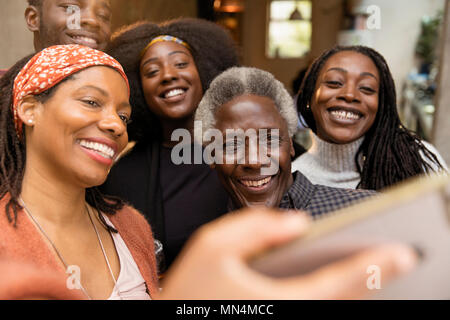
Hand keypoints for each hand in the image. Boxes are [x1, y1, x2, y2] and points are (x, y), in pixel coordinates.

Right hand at [158, 207, 417, 299]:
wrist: (176, 318)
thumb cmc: (190, 292)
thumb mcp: (211, 245)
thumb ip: (254, 226)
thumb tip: (296, 222)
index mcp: (277, 301)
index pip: (337, 282)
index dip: (372, 266)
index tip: (399, 252)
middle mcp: (288, 318)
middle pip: (344, 301)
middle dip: (373, 279)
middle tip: (399, 259)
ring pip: (335, 310)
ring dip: (357, 290)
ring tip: (374, 268)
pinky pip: (319, 312)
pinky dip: (337, 298)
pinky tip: (341, 285)